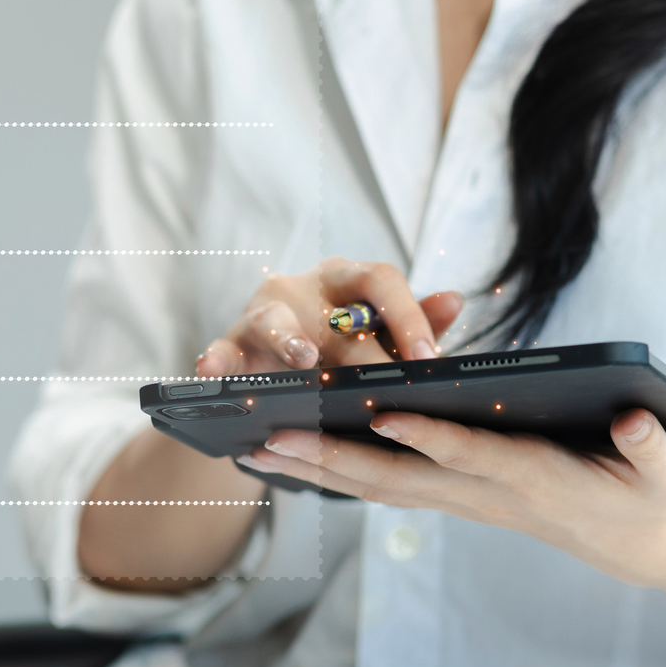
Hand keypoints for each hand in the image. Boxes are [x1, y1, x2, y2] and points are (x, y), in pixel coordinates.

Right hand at [196, 258, 462, 376]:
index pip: (382, 280)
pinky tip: (211, 373)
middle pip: (331, 308)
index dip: (407, 317)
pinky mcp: (231, 342)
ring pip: (273, 318)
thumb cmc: (346, 351)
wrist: (287, 379)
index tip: (428, 360)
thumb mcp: (383, 340)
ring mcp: (265, 312)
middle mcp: (305, 287)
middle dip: (358, 350)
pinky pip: (220, 347)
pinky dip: (215, 360)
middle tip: (378, 385)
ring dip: (288, 338)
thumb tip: (454, 299)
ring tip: (303, 361)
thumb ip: (417, 325)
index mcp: (349, 280)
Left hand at [245, 406, 665, 587]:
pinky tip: (292, 457)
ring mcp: (466, 499)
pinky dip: (336, 473)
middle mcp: (488, 494)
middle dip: (332, 457)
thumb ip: (650, 445)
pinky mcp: (456, 495)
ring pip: (380, 486)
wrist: (640, 545)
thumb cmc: (653, 495)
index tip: (381, 411)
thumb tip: (634, 421)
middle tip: (270, 436)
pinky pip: (386, 487)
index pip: (471, 454)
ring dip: (316, 468)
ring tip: (255, 445)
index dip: (426, 435)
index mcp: (535, 479)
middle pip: (399, 477)